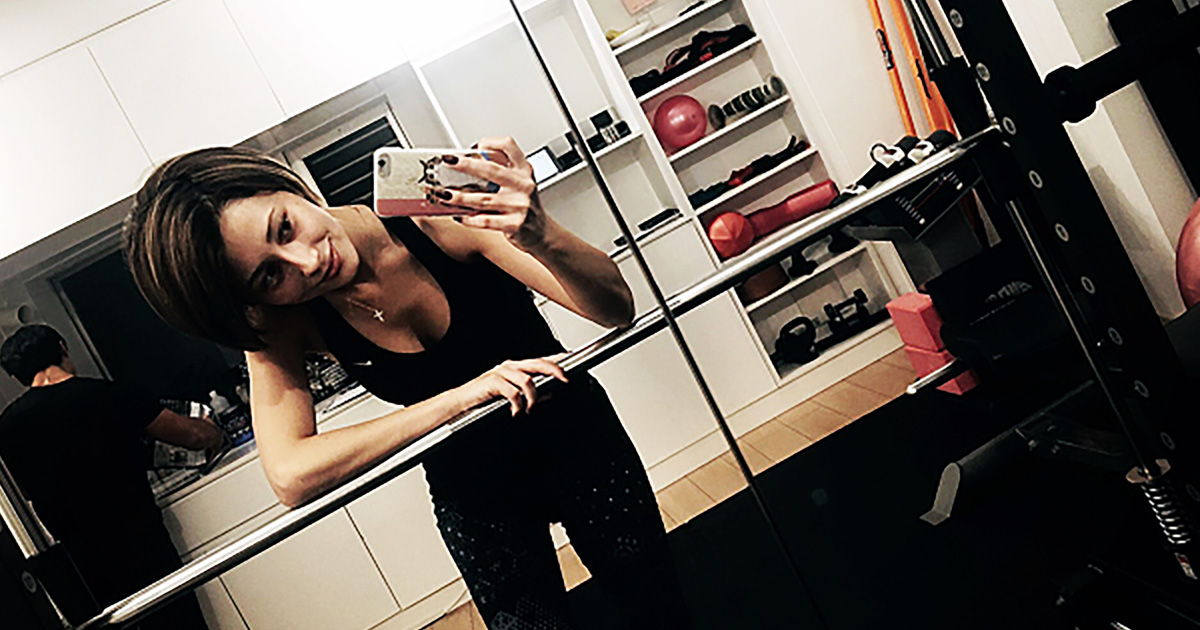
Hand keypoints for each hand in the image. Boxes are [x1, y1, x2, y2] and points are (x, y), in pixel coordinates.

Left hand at [431, 137, 547, 251]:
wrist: (541, 232)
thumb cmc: (524, 204)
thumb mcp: (518, 182)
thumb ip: (499, 170)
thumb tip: (468, 161)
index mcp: (523, 170)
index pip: (509, 146)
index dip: (492, 142)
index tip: (476, 146)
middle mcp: (523, 185)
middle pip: (492, 170)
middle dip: (466, 165)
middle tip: (449, 161)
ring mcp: (520, 205)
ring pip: (483, 199)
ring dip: (459, 197)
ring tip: (444, 194)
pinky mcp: (514, 224)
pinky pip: (485, 220)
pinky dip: (468, 218)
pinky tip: (459, 215)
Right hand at [456, 357, 568, 415]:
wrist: (461, 402)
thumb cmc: (484, 398)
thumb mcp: (511, 396)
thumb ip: (530, 394)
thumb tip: (549, 394)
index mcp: (516, 367)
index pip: (540, 360)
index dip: (557, 361)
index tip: (571, 364)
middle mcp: (510, 366)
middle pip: (538, 363)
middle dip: (555, 370)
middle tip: (565, 380)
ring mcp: (501, 372)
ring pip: (527, 379)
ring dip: (533, 397)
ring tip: (530, 408)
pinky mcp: (493, 381)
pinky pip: (513, 392)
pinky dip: (517, 404)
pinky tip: (515, 411)